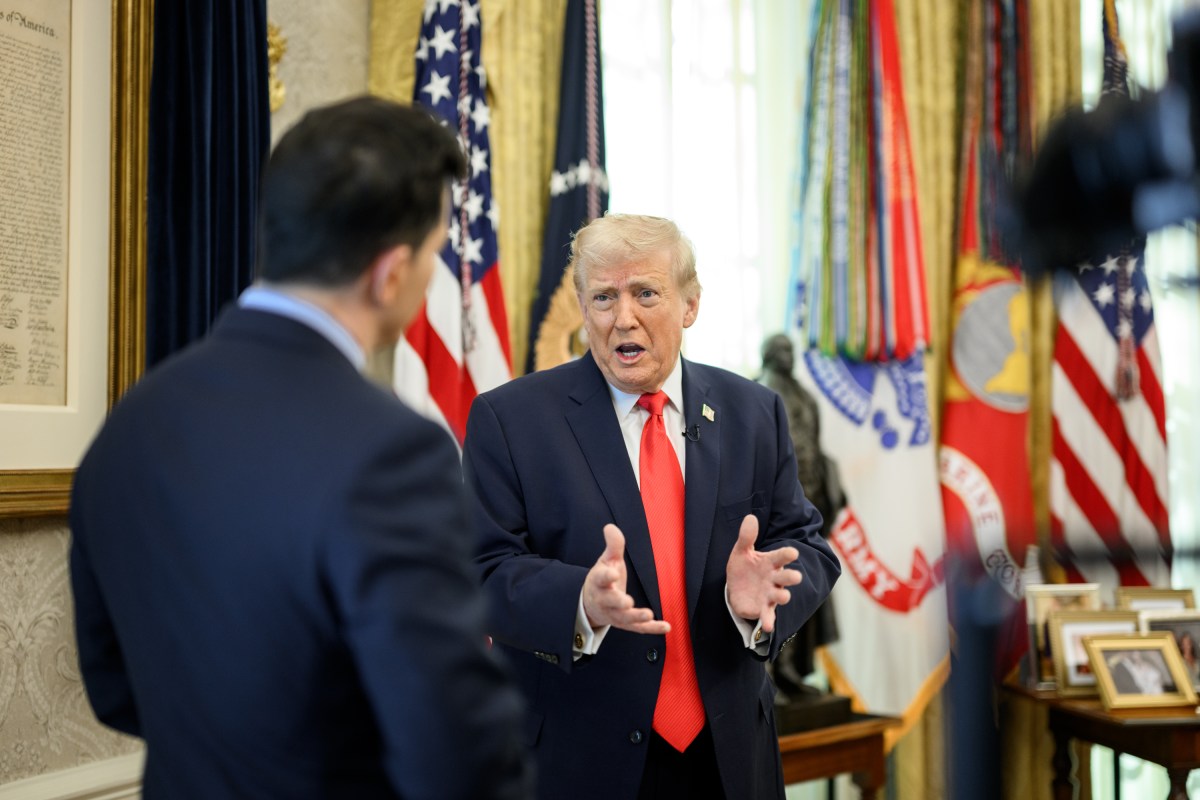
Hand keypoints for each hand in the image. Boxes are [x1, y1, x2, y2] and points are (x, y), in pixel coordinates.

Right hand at [582, 524, 670, 634]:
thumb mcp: (606, 561)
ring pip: (624, 618)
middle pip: (611, 602)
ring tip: (647, 614)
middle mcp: (605, 600)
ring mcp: (615, 614)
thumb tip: (610, 526)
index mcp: (599, 582)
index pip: (601, 578)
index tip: (613, 573)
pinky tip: (666, 626)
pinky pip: (639, 629)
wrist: (591, 605)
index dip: (607, 576)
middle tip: (627, 601)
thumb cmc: (603, 580)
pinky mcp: (625, 624)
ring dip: (636, 617)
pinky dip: (652, 628)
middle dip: (619, 602)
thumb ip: (612, 545)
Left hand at [726, 514, 801, 632]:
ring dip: (783, 597)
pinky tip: (768, 627)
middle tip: (796, 576)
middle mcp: (774, 579)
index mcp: (771, 562)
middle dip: (791, 577)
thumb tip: (750, 518)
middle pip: (786, 577)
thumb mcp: (741, 551)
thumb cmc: (744, 567)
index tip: (793, 553)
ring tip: (784, 597)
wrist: (735, 588)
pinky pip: (768, 615)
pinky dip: (769, 621)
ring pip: (780, 596)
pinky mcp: (763, 609)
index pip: (781, 556)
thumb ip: (746, 537)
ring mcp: (770, 594)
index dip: (787, 555)